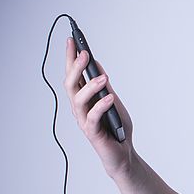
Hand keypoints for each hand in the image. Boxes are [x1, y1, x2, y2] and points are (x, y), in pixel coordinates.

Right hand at [64, 37, 134, 177]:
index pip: (73, 74)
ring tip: (103, 77)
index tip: (72, 40)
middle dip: (75, 67)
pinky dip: (101, 106)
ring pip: (78, 100)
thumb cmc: (116, 127)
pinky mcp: (91, 132)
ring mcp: (83, 120)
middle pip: (70, 84)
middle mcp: (79, 108)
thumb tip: (95, 64)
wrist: (123, 153)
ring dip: (90, 86)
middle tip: (84, 53)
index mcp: (83, 98)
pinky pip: (92, 117)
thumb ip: (102, 85)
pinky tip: (109, 98)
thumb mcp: (111, 100)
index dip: (70, 57)